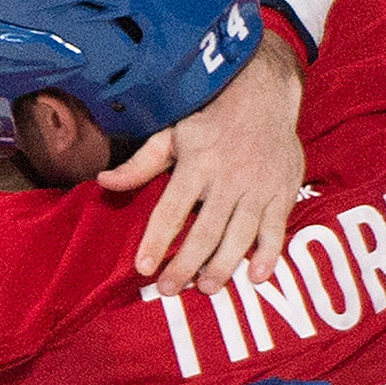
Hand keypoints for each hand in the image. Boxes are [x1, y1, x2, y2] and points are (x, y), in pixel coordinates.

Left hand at [97, 30, 304, 295]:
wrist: (263, 94)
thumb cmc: (208, 117)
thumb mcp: (170, 133)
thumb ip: (139, 164)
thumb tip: (103, 181)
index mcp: (196, 163)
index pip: (172, 209)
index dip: (157, 240)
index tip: (144, 268)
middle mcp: (227, 178)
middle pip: (205, 231)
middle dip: (186, 265)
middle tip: (169, 290)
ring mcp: (258, 187)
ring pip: (240, 235)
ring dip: (223, 266)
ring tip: (206, 288)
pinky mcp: (282, 192)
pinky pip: (276, 229)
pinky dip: (268, 254)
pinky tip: (255, 276)